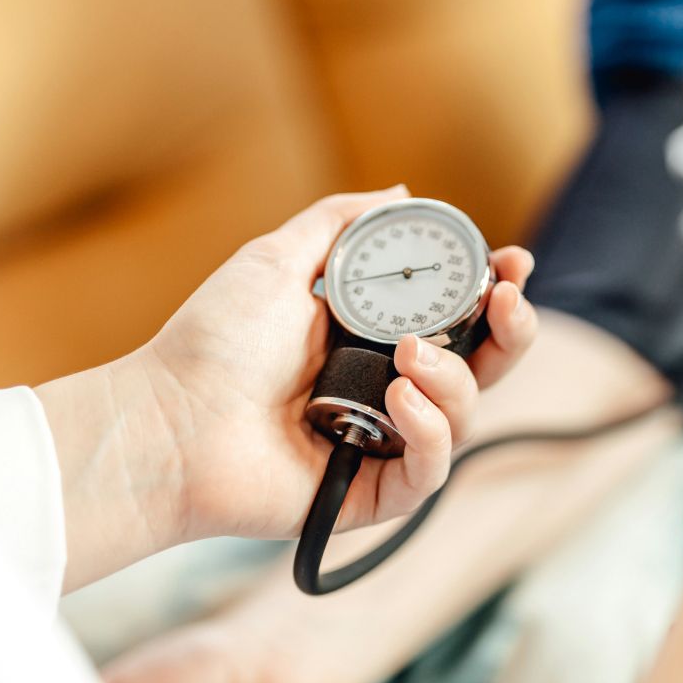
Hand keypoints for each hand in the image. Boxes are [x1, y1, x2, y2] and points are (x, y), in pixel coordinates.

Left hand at [37, 187, 536, 587]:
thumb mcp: (278, 260)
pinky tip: (400, 399)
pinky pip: (432, 470)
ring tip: (410, 355)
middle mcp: (390, 387)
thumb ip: (341, 221)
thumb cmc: (214, 341)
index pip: (460, 316)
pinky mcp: (373, 491)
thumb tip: (400, 192)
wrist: (168, 421)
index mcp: (376, 337)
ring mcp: (385, 440)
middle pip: (484, 368)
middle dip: (514, 332)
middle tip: (508, 300)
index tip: (512, 263)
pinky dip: (431, 432)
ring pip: (465, 414)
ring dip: (454, 378)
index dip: (495, 292)